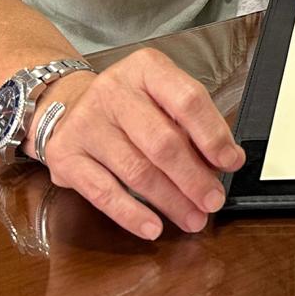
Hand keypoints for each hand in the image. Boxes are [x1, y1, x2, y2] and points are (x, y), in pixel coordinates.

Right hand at [35, 48, 244, 239]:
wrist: (70, 105)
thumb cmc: (129, 105)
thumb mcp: (160, 97)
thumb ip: (190, 125)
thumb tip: (224, 162)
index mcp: (146, 68)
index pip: (187, 100)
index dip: (213, 135)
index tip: (230, 161)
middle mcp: (113, 90)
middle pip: (163, 141)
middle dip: (194, 178)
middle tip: (213, 201)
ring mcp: (86, 122)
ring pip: (137, 170)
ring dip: (170, 201)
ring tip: (193, 218)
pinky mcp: (65, 155)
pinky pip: (103, 192)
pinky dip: (131, 214)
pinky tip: (153, 227)